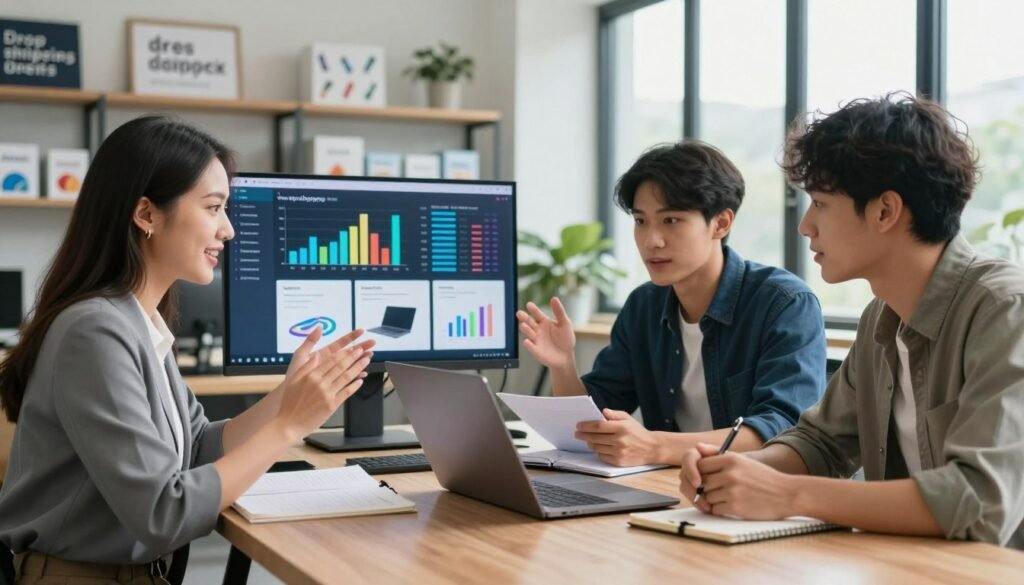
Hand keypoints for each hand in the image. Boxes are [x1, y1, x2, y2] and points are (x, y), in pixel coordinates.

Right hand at [275, 327, 372, 440]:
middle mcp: (321, 383)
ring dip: (358, 368)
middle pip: (341, 367)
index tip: (353, 348)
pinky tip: (360, 380)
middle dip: (354, 357)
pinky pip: (346, 393)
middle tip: (363, 350)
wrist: (289, 424)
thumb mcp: (293, 381)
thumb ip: (306, 367)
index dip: (345, 353)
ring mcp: (327, 394)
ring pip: (346, 378)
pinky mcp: (332, 406)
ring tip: (366, 361)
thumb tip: (316, 356)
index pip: (332, 361)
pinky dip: (355, 385)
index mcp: (311, 375)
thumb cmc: (289, 403)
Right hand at [516, 298, 575, 370]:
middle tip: (519, 313)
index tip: (529, 304)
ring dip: (525, 329)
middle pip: (529, 322)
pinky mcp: (536, 350)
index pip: (537, 314)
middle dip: (524, 318)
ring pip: (528, 333)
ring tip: (523, 325)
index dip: (533, 309)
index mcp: (544, 322)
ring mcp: (536, 340)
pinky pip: (531, 347)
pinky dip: (528, 344)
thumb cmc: (565, 339)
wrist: (566, 357)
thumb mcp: (565, 323)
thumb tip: (554, 298)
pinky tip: (527, 341)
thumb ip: (559, 311)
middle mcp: (538, 330)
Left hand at [575, 408, 660, 465]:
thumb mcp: (628, 419)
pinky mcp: (619, 461)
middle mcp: (620, 440)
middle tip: (577, 433)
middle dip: (583, 435)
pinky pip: (602, 457)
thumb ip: (615, 414)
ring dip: (590, 443)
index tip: (579, 425)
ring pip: (597, 448)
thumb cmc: (638, 432)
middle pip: (595, 437)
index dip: (586, 426)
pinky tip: (599, 448)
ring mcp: (619, 452)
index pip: (599, 426)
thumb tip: (602, 412)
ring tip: (588, 440)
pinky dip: (598, 452)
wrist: (652, 448)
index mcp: (621, 427)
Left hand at [680, 443, 796, 518]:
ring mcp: (732, 490)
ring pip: (707, 497)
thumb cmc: (764, 478)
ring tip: (729, 497)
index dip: (700, 473)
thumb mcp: (743, 460)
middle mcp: (730, 473)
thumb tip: (697, 447)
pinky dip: (720, 510)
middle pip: (701, 482)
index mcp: (731, 459)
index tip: (707, 478)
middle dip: (707, 488)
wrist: (787, 494)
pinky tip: (733, 505)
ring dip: (714, 500)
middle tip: (719, 490)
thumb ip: (718, 454)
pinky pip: (715, 509)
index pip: (699, 465)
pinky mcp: (735, 507)